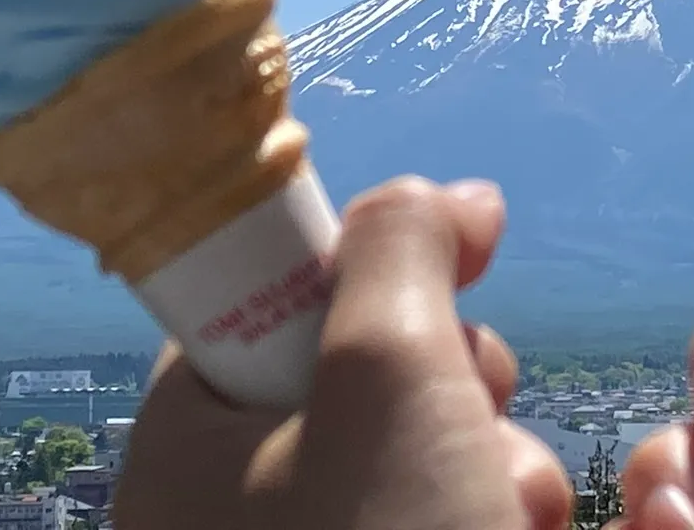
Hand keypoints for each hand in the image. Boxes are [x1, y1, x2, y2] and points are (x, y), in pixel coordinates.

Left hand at [114, 176, 571, 529]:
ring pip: (426, 452)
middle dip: (460, 380)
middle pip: (365, 368)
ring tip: (506, 513)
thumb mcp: (385, 369)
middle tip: (475, 413)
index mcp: (187, 442)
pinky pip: (446, 520)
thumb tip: (446, 195)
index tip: (469, 251)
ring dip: (497, 460)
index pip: (273, 290)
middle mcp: (231, 510)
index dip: (375, 260)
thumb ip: (401, 248)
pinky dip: (497, 521)